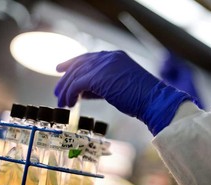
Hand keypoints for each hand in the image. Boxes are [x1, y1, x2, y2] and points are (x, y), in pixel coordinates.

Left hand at [55, 50, 194, 135]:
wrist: (153, 100)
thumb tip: (81, 91)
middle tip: (58, 91)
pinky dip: (70, 94)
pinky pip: (77, 84)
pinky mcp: (99, 76)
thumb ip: (100, 85)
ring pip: (76, 74)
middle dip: (65, 78)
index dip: (72, 64)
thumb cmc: (140, 97)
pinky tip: (69, 103)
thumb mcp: (117, 87)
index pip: (88, 58)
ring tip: (62, 102)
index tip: (61, 69)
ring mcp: (104, 65)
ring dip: (66, 89)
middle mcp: (108, 57)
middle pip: (79, 65)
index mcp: (114, 56)